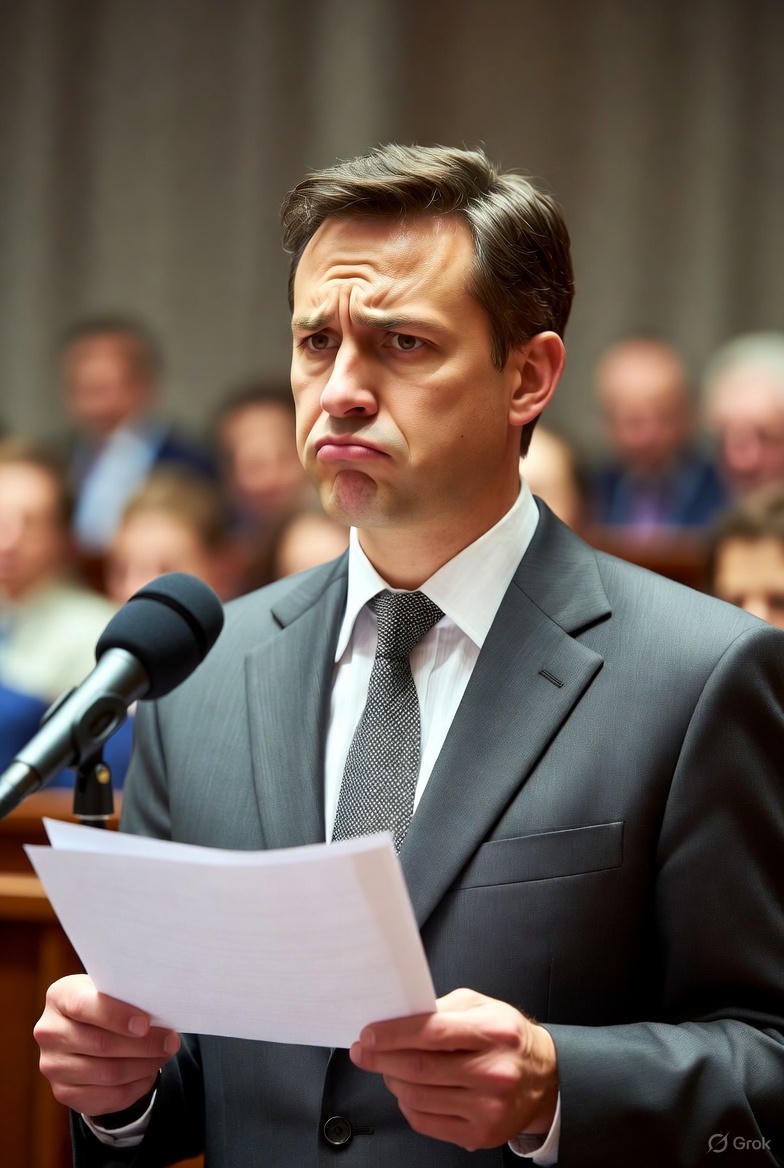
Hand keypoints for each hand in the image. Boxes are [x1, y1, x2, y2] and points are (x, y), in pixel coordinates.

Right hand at [34, 974, 179, 1118]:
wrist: (86, 1027)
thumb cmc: (106, 1001)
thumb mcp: (112, 989)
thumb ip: (128, 996)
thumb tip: (162, 1012)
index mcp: (60, 996)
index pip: (85, 1007)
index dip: (116, 1016)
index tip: (144, 1024)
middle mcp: (50, 1032)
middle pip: (101, 1045)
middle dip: (143, 1045)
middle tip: (171, 1041)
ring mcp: (53, 1066)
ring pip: (107, 1074)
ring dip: (144, 1066)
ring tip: (165, 1055)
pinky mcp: (64, 1093)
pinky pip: (106, 1097)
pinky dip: (135, 1087)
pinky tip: (149, 1073)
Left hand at [349, 987, 557, 1151]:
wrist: (544, 1078)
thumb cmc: (507, 1037)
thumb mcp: (481, 1006)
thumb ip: (442, 1009)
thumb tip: (398, 1018)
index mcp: (494, 1031)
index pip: (432, 1032)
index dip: (393, 1034)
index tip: (369, 1034)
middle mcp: (494, 1071)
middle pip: (419, 1067)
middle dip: (382, 1058)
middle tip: (364, 1051)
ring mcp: (488, 1107)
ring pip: (418, 1096)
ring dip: (392, 1080)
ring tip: (388, 1067)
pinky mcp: (481, 1134)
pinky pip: (426, 1121)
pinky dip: (408, 1104)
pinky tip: (408, 1089)